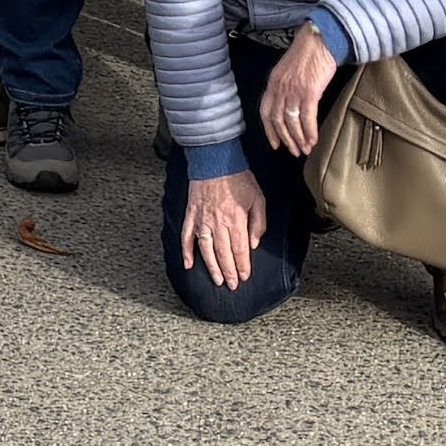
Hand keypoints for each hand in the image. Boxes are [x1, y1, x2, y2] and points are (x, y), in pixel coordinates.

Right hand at [180, 168, 266, 291]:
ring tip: (217, 280)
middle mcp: (218, 223)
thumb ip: (258, 223)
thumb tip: (253, 244)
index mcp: (236, 220)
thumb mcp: (258, 199)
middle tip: (232, 285)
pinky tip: (188, 264)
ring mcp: (202, 220)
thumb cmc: (239, 178)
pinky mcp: (191, 214)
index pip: (240, 250)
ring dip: (211, 267)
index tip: (244, 277)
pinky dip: (186, 251)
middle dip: (229, 272)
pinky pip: (186, 236)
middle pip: (223, 253)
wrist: (215, 160)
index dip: (242, 266)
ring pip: (206, 249)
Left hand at [255, 24, 340, 158]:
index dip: (269, 130)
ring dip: (298, 139)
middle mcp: (280, 88)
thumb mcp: (289, 69)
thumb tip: (291, 103)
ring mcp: (293, 91)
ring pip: (291, 122)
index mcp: (273, 82)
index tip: (275, 144)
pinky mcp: (309, 92)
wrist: (320, 40)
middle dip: (286, 139)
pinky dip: (310, 132)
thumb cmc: (308, 52)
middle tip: (294, 152)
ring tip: (305, 150)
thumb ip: (286, 85)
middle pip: (278, 120)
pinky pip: (307, 118)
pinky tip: (314, 140)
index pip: (266, 112)